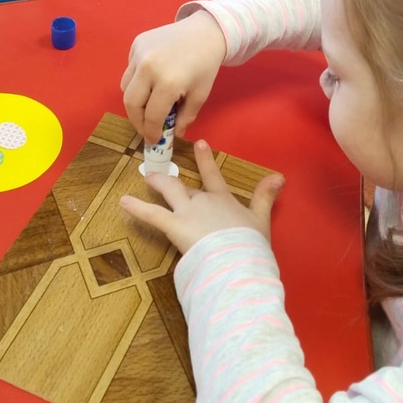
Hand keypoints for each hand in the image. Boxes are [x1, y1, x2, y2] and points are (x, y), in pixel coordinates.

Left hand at [120, 139, 284, 253]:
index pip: (213, 176)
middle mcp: (202, 200)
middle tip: (160, 174)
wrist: (238, 258)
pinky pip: (152, 214)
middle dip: (172, 181)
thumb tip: (279, 175)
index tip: (199, 144)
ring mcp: (187, 211)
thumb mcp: (261, 219)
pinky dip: (136, 208)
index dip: (205, 160)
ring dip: (157, 184)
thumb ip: (265, 196)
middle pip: (184, 186)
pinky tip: (123, 202)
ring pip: (168, 192)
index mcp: (222, 200)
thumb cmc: (250, 243)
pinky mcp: (174, 226)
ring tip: (146, 178)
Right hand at [121, 11, 227, 142]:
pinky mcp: (136, 44)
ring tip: (149, 105)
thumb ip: (185, 118)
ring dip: (134, 101)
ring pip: (125, 87)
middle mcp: (148, 68)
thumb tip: (173, 135)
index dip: (151, 132)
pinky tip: (151, 80)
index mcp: (168, 82)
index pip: (151, 116)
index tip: (154, 140)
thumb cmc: (206, 64)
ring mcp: (139, 53)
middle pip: (131, 103)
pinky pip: (129, 70)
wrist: (205, 30)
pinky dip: (136, 81)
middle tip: (146, 127)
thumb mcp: (200, 95)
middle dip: (137, 121)